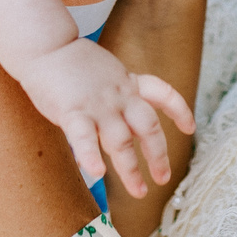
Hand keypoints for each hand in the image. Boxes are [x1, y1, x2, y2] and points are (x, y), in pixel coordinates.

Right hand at [16, 38, 196, 200]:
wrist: (46, 44)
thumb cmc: (70, 62)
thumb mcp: (105, 73)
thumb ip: (118, 96)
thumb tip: (125, 126)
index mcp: (127, 82)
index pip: (162, 93)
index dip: (179, 111)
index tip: (190, 128)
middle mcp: (119, 95)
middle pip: (148, 126)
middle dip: (159, 155)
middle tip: (163, 178)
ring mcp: (98, 104)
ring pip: (121, 140)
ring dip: (132, 169)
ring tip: (140, 192)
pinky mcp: (72, 111)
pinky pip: (84, 138)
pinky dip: (91, 156)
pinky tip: (96, 174)